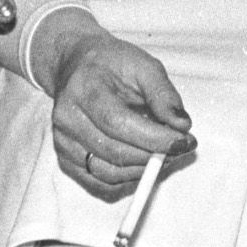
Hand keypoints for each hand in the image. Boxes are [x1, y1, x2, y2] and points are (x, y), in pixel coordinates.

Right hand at [41, 20, 193, 198]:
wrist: (75, 66)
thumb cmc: (111, 64)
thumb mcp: (144, 65)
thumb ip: (163, 94)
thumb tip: (182, 126)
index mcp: (83, 88)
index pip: (118, 122)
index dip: (153, 138)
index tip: (184, 140)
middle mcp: (66, 117)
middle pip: (113, 151)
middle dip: (154, 155)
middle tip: (182, 148)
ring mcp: (62, 141)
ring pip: (108, 172)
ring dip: (144, 169)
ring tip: (165, 153)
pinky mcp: (66, 159)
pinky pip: (100, 181)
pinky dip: (127, 178)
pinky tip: (144, 162)